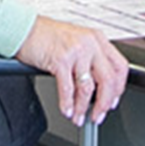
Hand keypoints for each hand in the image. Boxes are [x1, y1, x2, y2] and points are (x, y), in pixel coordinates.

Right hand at [10, 17, 129, 124]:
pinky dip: (67, 103)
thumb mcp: (77, 42)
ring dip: (83, 107)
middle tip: (98, 115)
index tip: (112, 102)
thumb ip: (90, 60)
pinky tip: (66, 110)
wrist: (24, 28)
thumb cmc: (47, 36)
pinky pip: (68, 89)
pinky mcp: (60, 60)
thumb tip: (97, 87)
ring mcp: (76, 51)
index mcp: (98, 39)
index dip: (118, 89)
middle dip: (104, 103)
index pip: (120, 67)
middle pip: (108, 80)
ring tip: (78, 116)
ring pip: (87, 87)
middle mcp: (90, 44)